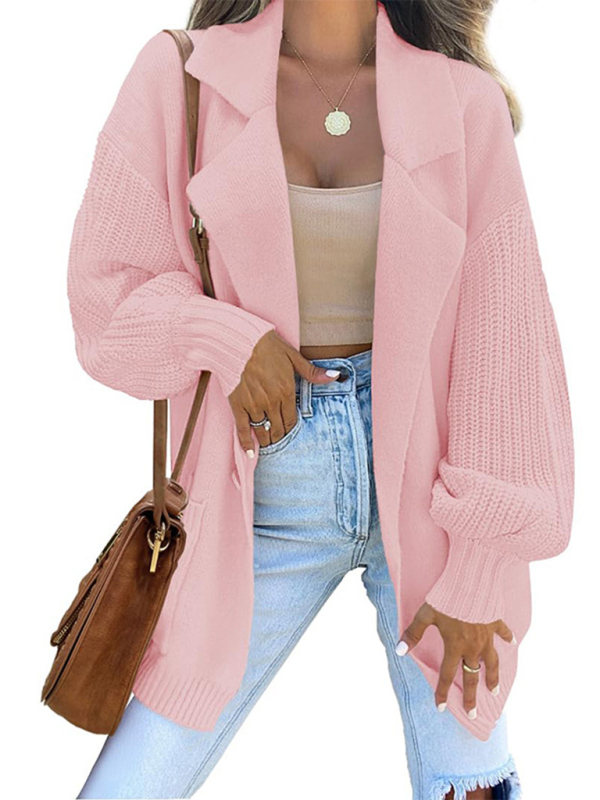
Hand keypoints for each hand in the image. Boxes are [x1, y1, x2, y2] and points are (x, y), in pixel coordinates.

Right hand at [228, 330, 339, 454]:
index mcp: (286, 391)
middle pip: (278, 429)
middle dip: (280, 438)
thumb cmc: (266, 346)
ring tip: (268, 446)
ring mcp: (254, 405)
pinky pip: (243, 429)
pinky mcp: (238, 405)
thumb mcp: (293, 357)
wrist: (238, 340)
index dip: (291, 429)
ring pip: (263, 432)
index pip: (292, 420)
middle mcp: (271, 402)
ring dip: (266, 441)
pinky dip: (246, 442)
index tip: (289, 433)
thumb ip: (312, 372)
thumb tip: (334, 376)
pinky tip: (250, 452)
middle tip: (279, 442)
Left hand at [395, 602, 515, 717]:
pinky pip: (503, 633)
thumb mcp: (426, 614)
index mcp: (454, 646)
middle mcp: (472, 646)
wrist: (470, 581)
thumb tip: (400, 651)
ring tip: (495, 690)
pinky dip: (508, 638)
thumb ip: (414, 633)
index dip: (442, 692)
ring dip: (493, 677)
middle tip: (473, 713)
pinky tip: (513, 643)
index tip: (441, 708)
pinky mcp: (495, 622)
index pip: (447, 675)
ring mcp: (486, 636)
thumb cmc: (445, 597)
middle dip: (472, 696)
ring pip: (492, 662)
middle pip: (472, 676)